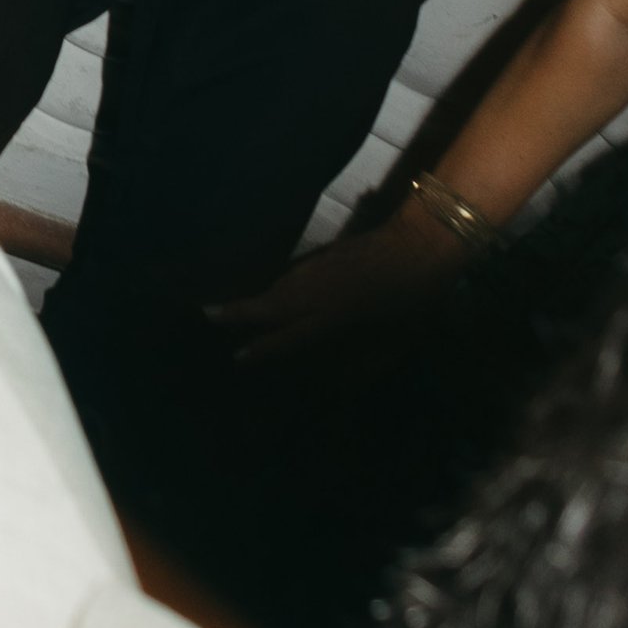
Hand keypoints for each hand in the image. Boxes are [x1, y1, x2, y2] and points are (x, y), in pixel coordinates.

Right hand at [211, 208, 467, 367]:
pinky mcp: (324, 253)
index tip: (237, 357)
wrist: (421, 246)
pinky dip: (274, 284)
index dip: (262, 348)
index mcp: (332, 318)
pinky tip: (271, 290)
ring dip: (254, 298)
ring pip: (278, 286)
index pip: (287, 336)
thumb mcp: (394, 345)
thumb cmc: (414, 303)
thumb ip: (362, 364)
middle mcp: (316, 292)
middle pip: (270, 304)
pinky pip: (290, 273)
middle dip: (238, 311)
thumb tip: (335, 381)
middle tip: (206, 313)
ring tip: (231, 308)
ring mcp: (318, 268)